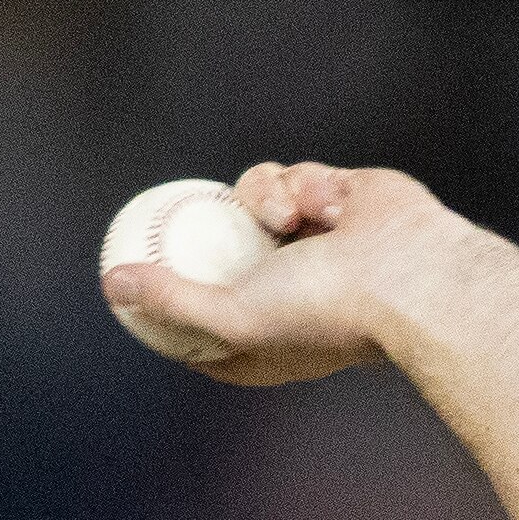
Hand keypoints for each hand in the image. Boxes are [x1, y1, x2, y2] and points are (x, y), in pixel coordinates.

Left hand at [101, 162, 470, 388]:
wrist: (406, 272)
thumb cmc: (326, 309)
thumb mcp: (231, 317)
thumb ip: (171, 300)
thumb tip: (112, 284)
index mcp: (274, 342)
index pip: (211, 335)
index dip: (174, 317)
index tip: (139, 294)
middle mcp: (293, 294)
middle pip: (224, 260)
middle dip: (203, 242)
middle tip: (165, 222)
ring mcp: (315, 245)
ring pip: (252, 203)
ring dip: (264, 199)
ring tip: (286, 216)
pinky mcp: (335, 200)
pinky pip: (292, 177)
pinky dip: (303, 185)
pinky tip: (325, 202)